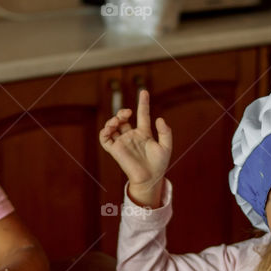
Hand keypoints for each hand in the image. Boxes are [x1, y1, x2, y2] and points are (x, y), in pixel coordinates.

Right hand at [98, 89, 171, 207]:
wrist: (150, 179)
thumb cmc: (159, 164)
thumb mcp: (166, 146)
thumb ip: (165, 132)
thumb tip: (159, 118)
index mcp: (144, 134)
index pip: (142, 114)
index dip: (143, 102)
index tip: (144, 91)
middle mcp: (132, 136)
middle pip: (123, 119)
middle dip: (122, 112)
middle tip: (127, 113)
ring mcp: (123, 142)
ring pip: (112, 126)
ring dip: (113, 120)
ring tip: (118, 120)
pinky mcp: (115, 150)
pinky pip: (105, 139)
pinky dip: (104, 132)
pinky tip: (110, 128)